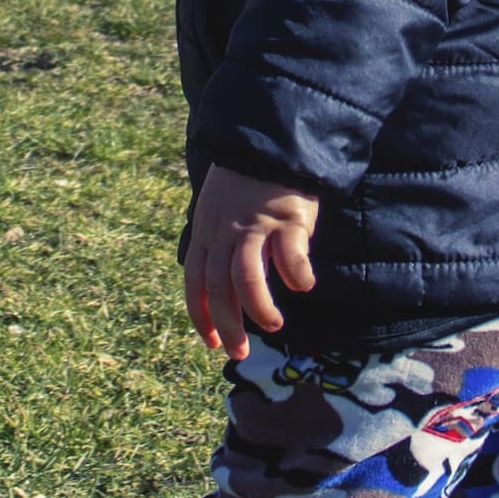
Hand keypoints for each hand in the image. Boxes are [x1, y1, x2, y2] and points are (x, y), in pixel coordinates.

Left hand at [184, 165, 317, 361]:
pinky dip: (296, 277)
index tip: (213, 343)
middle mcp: (225, 232)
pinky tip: (303, 285)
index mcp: (205, 233)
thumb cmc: (248, 185)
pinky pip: (289, 258)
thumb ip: (219, 247)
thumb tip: (225, 292)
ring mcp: (255, 226)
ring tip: (273, 326)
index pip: (195, 284)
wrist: (273, 145)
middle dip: (229, 326)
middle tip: (240, 352)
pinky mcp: (286, 220)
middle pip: (220, 289)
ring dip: (259, 309)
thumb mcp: (218, 213)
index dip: (202, 318)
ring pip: (247, 279)